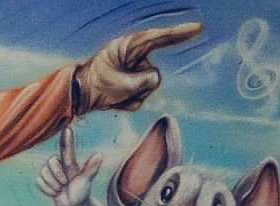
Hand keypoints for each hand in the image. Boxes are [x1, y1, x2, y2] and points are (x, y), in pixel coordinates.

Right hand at [38, 126, 102, 205]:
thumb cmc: (81, 192)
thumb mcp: (86, 181)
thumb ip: (91, 168)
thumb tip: (99, 155)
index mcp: (70, 163)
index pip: (66, 148)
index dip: (66, 139)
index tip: (68, 128)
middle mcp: (59, 164)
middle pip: (51, 161)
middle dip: (57, 174)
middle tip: (65, 183)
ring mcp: (50, 173)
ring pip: (44, 172)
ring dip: (53, 184)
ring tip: (61, 189)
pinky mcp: (44, 181)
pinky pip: (39, 181)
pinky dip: (47, 190)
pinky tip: (55, 193)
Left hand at [75, 21, 201, 113]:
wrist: (82, 95)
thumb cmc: (96, 84)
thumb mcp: (117, 84)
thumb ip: (140, 82)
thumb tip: (157, 78)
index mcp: (129, 47)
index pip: (158, 38)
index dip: (179, 33)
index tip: (197, 28)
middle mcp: (136, 57)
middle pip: (152, 76)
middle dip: (137, 88)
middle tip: (115, 91)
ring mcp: (138, 72)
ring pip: (148, 90)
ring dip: (131, 97)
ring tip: (113, 94)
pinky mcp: (137, 85)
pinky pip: (141, 99)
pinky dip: (128, 103)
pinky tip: (114, 99)